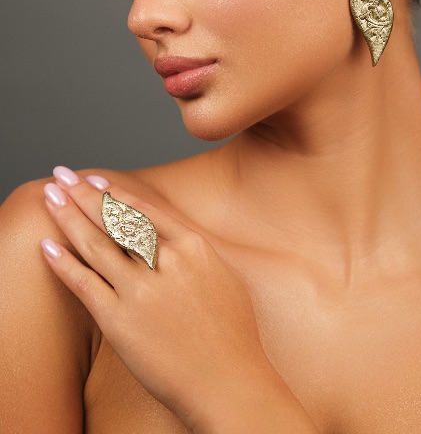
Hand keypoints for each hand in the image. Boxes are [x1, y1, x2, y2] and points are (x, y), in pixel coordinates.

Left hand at [40, 167, 317, 432]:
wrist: (230, 384)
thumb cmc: (234, 336)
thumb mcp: (227, 277)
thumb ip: (198, 251)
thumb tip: (175, 235)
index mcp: (194, 248)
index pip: (145, 210)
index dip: (116, 193)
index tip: (95, 180)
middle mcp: (167, 263)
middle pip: (116, 220)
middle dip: (84, 194)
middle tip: (61, 174)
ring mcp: (142, 292)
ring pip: (96, 244)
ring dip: (68, 216)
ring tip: (49, 196)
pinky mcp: (121, 322)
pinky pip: (85, 284)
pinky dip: (64, 264)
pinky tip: (47, 246)